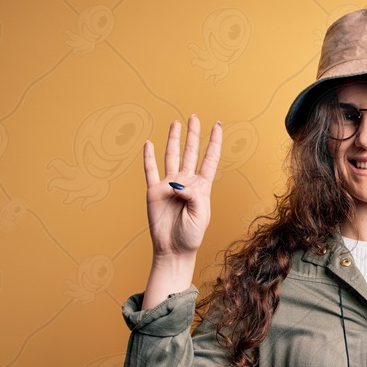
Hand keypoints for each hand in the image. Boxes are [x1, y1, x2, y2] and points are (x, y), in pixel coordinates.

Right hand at [143, 114, 221, 258]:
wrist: (173, 249)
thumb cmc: (191, 235)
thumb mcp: (200, 215)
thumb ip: (193, 196)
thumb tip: (178, 183)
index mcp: (201, 187)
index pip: (209, 159)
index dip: (214, 142)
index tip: (217, 125)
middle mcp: (186, 182)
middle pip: (190, 152)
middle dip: (193, 135)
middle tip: (194, 117)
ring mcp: (169, 185)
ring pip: (171, 156)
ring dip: (174, 140)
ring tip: (175, 123)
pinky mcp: (154, 192)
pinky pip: (150, 171)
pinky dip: (149, 157)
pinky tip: (149, 144)